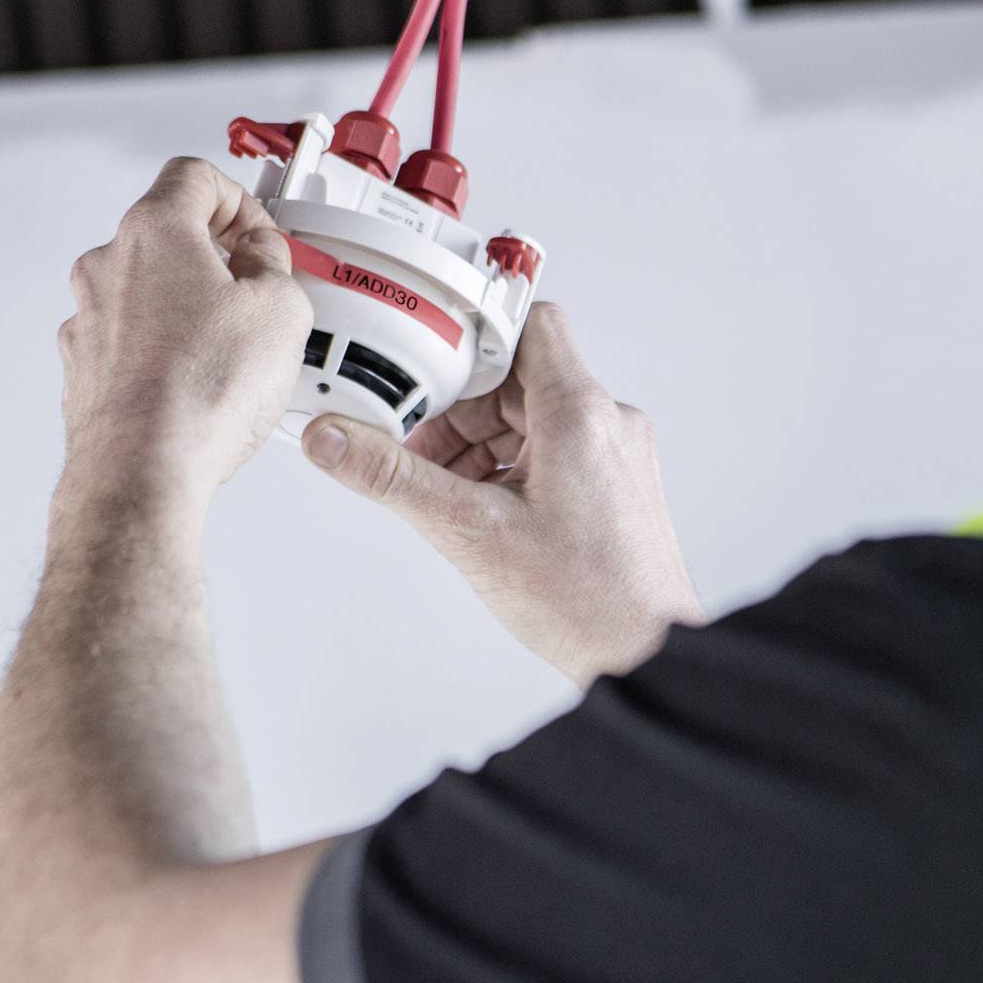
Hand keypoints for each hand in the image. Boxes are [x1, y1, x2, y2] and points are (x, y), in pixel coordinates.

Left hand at [59, 158, 309, 504]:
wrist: (142, 468)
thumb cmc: (199, 392)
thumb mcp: (281, 311)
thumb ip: (275, 265)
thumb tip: (263, 258)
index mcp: (155, 231)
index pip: (194, 176)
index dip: (238, 198)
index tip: (258, 232)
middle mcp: (108, 265)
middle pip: (166, 234)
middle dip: (214, 257)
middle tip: (253, 291)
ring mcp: (89, 317)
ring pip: (145, 291)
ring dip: (185, 306)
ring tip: (227, 350)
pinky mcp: (83, 366)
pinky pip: (127, 340)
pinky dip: (159, 350)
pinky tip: (194, 384)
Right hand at [302, 303, 703, 685]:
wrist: (646, 657)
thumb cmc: (590, 604)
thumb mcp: (471, 534)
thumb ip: (395, 479)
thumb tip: (336, 441)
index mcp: (580, 415)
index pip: (528, 325)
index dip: (470, 335)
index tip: (423, 357)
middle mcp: (607, 425)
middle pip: (517, 378)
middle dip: (459, 411)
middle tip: (415, 449)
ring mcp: (615, 456)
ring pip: (531, 418)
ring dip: (478, 444)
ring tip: (445, 492)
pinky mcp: (614, 486)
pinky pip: (551, 451)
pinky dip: (507, 468)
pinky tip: (482, 511)